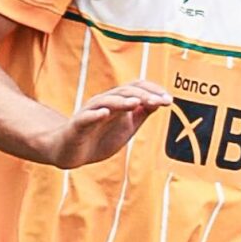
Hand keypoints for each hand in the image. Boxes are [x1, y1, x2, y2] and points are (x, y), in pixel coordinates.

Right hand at [41, 81, 171, 168]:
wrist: (71, 153)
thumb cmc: (99, 139)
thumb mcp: (126, 128)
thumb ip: (141, 115)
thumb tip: (159, 102)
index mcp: (117, 103)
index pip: (136, 88)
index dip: (152, 91)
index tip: (169, 100)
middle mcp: (104, 103)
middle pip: (124, 92)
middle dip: (143, 96)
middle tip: (160, 102)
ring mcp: (90, 112)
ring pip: (106, 101)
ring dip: (122, 101)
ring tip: (136, 103)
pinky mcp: (78, 125)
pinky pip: (86, 117)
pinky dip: (96, 114)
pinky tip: (105, 114)